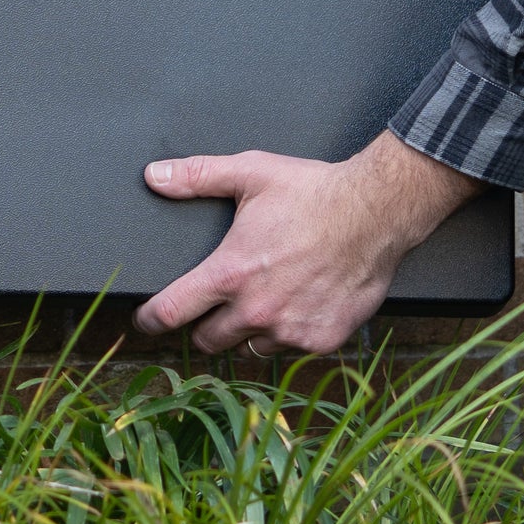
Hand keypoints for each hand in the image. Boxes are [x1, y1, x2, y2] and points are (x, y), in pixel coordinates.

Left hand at [133, 133, 480, 356]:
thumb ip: (197, 176)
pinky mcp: (321, 340)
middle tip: (215, 306)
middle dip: (205, 326)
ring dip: (248, 333)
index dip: (151, 319)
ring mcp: (290, 329)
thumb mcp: (249, 173)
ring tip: (261, 304)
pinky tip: (296, 307)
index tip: (146, 321)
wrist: (377, 212)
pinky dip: (288, 334)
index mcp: (230, 273)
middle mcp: (256, 310)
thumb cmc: (314, 193)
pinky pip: (290, 350)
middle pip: (207, 341)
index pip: (171, 312)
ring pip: (249, 349)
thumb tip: (154, 176)